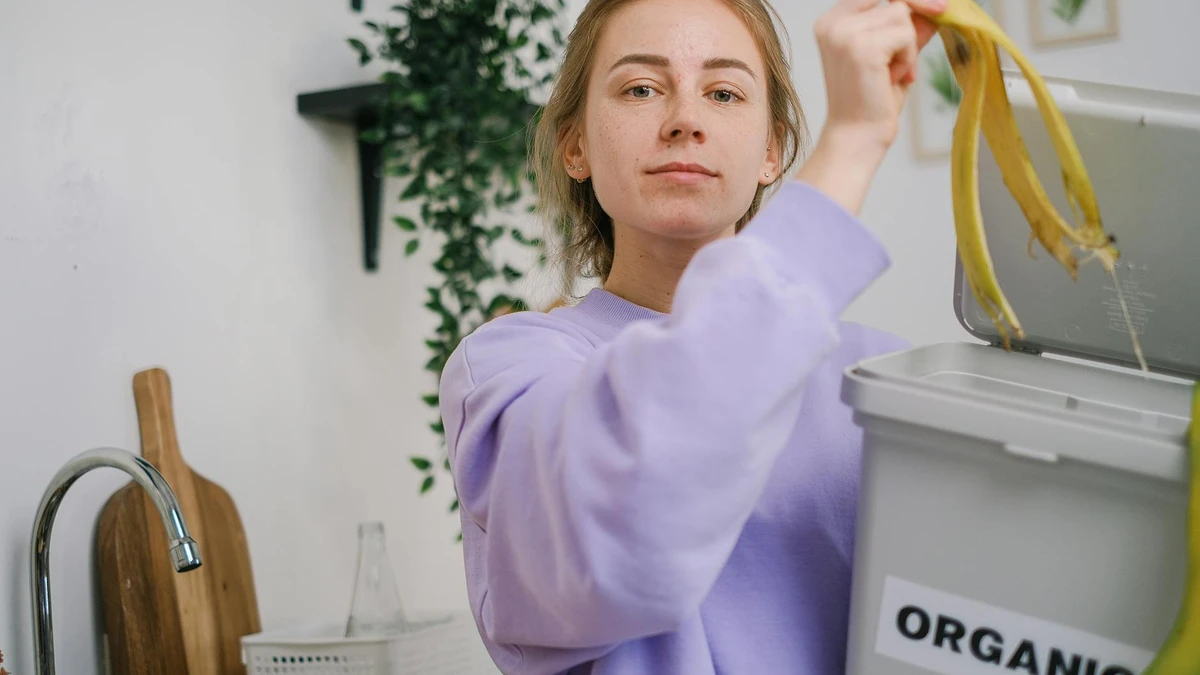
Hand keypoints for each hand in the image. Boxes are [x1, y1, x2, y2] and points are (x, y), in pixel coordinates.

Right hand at [796, 0, 943, 214]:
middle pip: (894, 1)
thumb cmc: (872, 100)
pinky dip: (908, 57)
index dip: (908, 0)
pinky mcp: (862, 47)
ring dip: (908, 46)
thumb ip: (909, 27)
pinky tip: (893, 78)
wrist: (858, 136)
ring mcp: (844, 33)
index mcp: (832, 22)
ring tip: (893, 73)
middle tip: (933, 26)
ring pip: (902, 15)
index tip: (936, 6)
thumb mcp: (894, 54)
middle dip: (914, 19)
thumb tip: (936, 5)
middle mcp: (833, 23)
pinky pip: (905, 34)